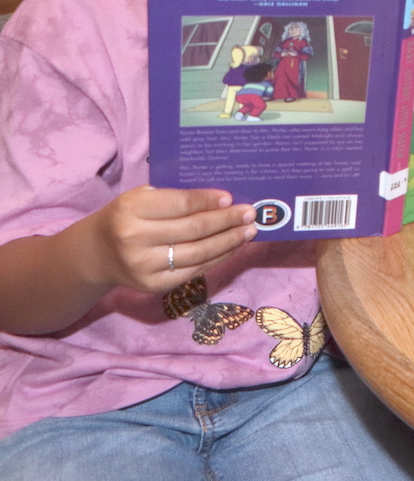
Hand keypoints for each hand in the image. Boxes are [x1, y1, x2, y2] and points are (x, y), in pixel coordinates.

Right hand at [82, 186, 256, 294]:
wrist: (96, 253)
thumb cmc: (127, 217)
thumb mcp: (141, 198)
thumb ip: (174, 195)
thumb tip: (222, 197)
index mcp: (131, 209)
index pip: (180, 204)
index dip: (208, 201)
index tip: (230, 197)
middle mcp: (135, 239)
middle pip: (193, 229)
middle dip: (227, 220)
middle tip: (250, 213)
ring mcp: (144, 266)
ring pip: (198, 253)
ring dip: (229, 241)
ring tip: (249, 230)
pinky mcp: (153, 285)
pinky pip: (195, 270)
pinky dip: (218, 258)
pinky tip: (233, 247)